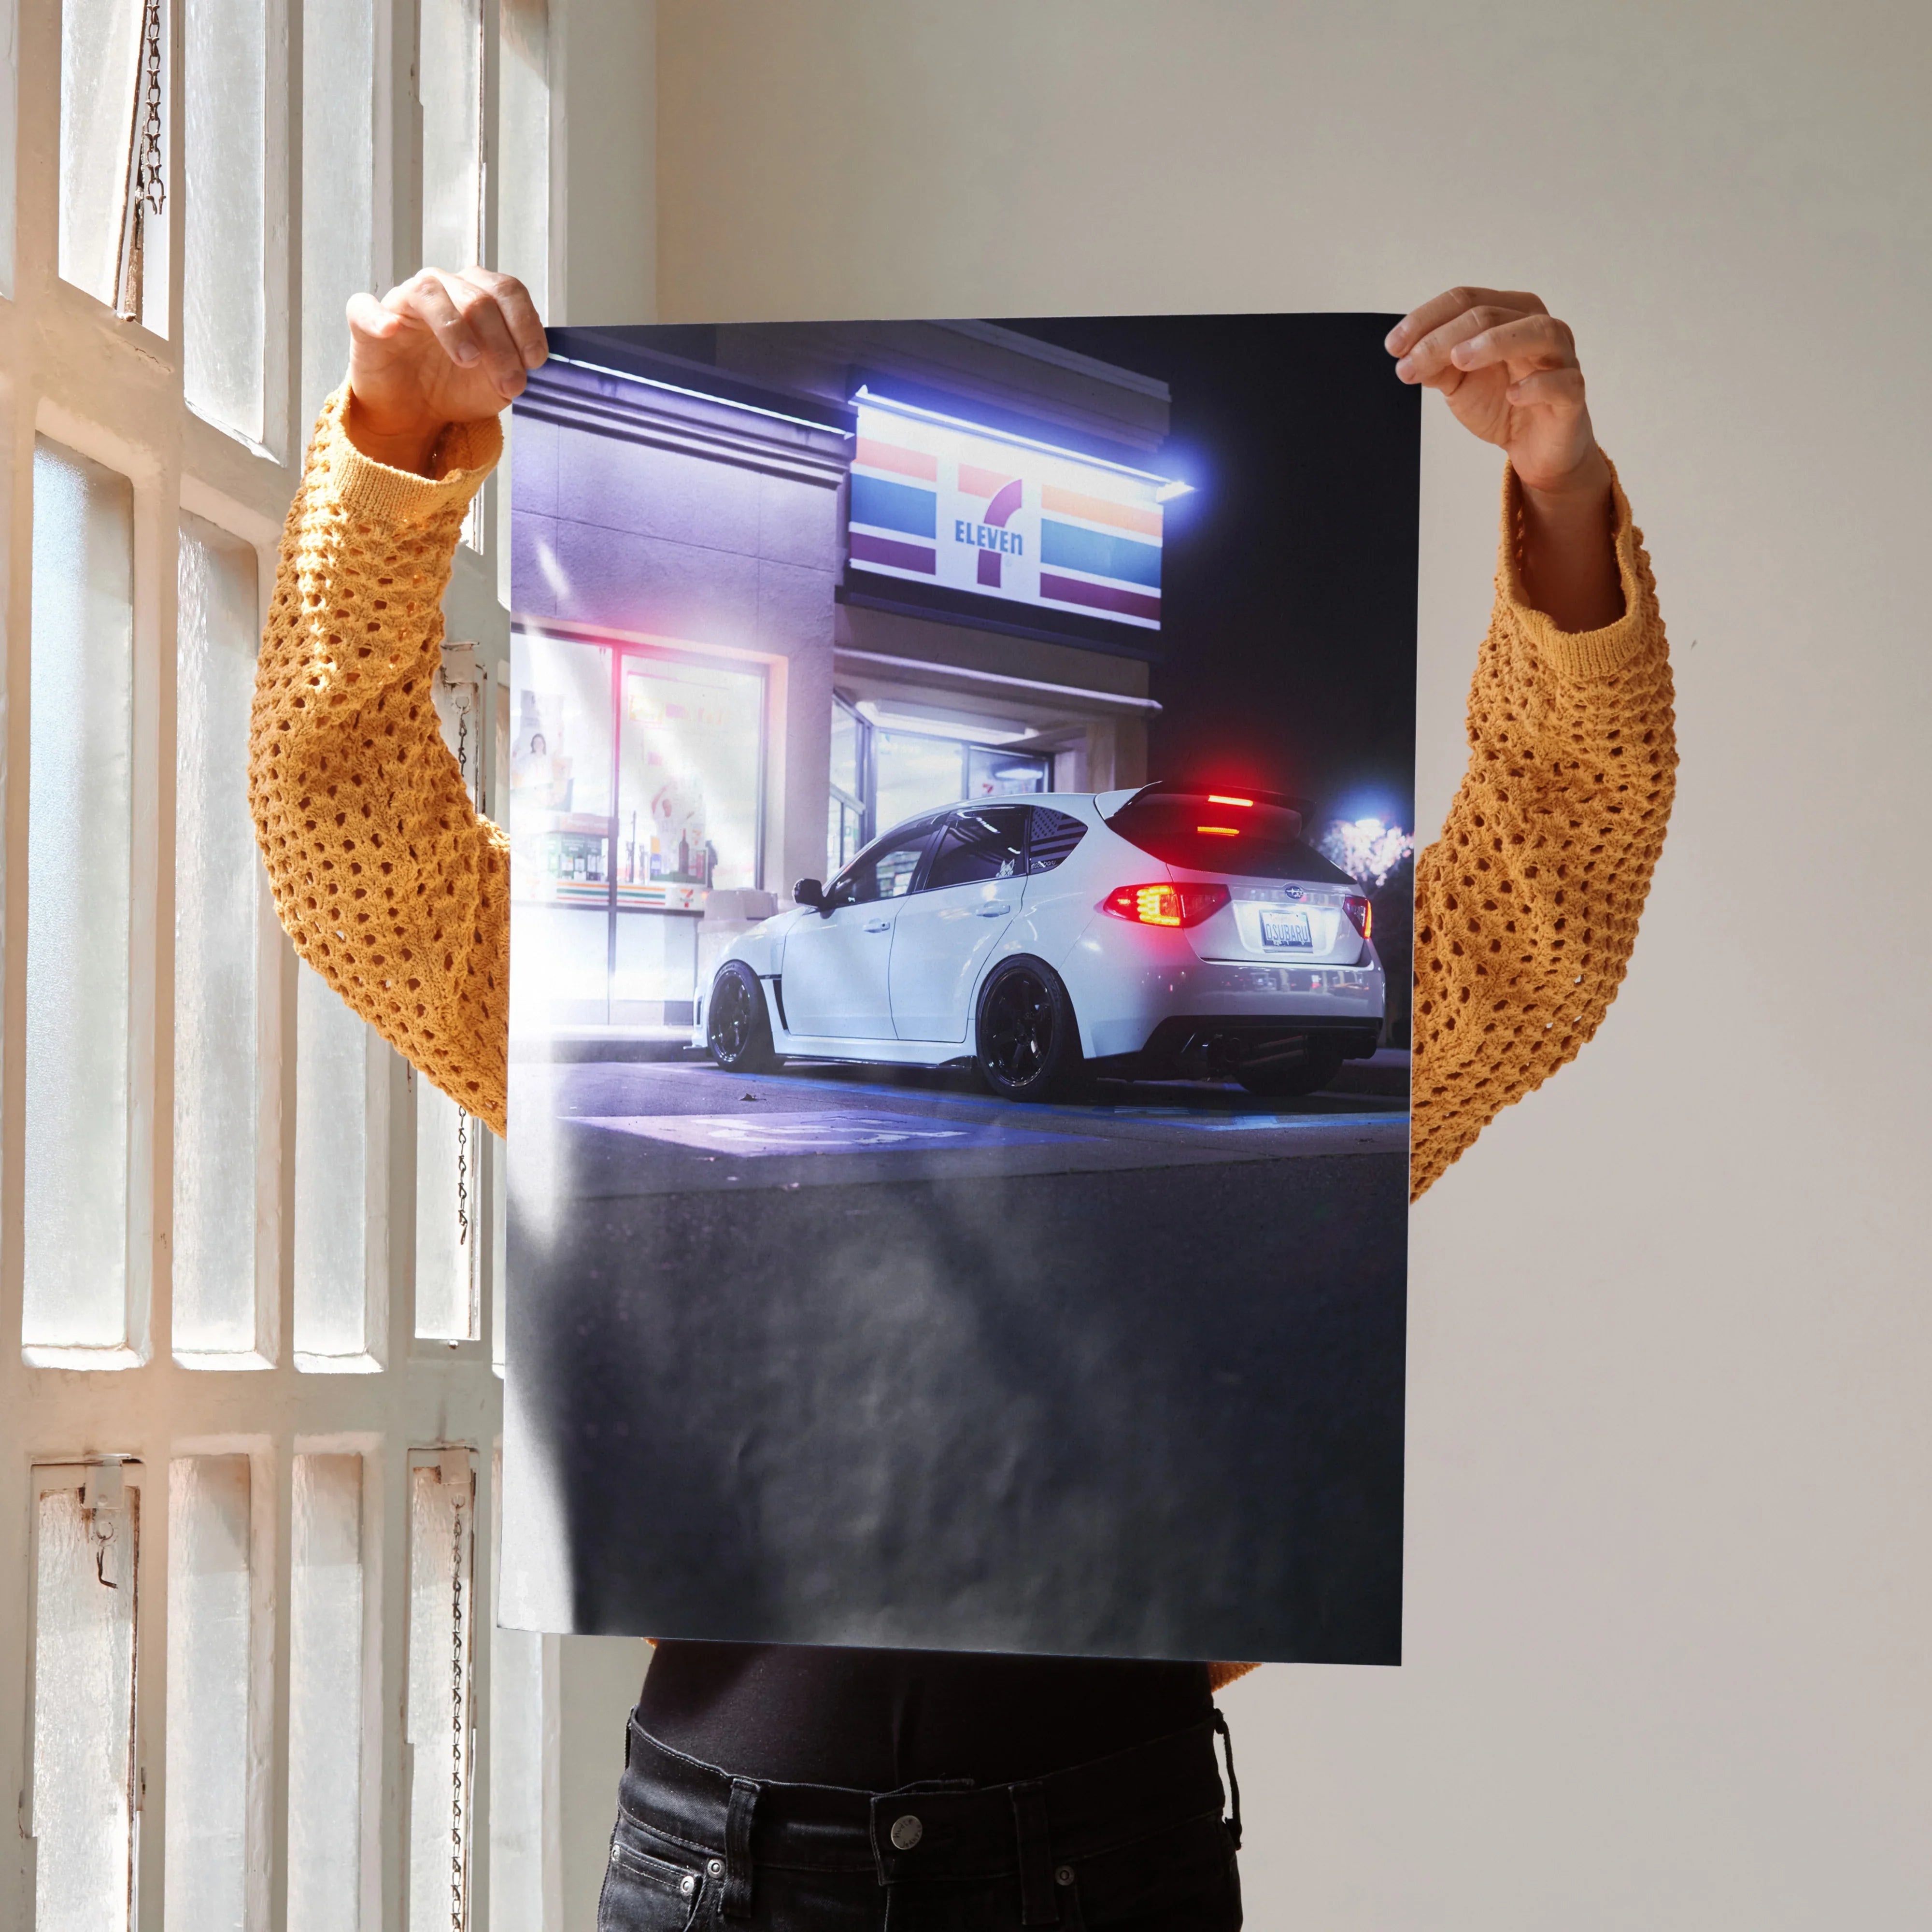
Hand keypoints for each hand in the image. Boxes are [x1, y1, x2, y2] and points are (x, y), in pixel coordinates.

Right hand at [344, 267, 546, 474]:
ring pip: (430, 293)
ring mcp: (404, 301)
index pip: (507, 291)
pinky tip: (391, 330)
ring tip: (469, 361)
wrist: (415, 413)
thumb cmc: (456, 387)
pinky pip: (365, 307)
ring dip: (454, 328)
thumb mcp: (497, 383)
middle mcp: (443, 288)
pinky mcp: (366, 321)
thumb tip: (530, 362)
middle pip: (477, 297)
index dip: (525, 324)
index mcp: (478, 295)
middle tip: (510, 383)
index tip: (535, 361)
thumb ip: (516, 367)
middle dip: (500, 343)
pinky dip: (378, 316)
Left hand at [1388, 287, 1621, 629]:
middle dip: (1444, 337)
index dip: (1426, 319)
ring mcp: (1561, 358)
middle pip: (1491, 314)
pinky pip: (1562, 382)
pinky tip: (1513, 394)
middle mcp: (1538, 327)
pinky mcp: (1572, 394)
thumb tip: (1407, 355)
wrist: (1534, 448)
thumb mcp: (1459, 383)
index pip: (1466, 300)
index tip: (1393, 346)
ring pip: (1537, 332)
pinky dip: (1537, 385)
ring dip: (1494, 342)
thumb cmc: (1501, 403)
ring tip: (1459, 360)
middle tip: (1411, 363)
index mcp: (1509, 314)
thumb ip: (1436, 365)